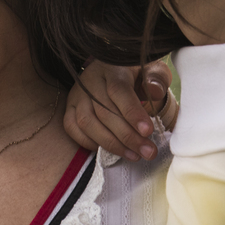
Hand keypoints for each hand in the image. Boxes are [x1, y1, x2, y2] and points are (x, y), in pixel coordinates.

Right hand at [63, 60, 177, 161]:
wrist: (113, 70)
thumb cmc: (137, 73)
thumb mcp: (152, 70)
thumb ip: (156, 79)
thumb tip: (155, 92)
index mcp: (112, 69)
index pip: (118, 90)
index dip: (132, 112)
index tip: (148, 131)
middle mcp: (90, 81)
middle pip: (104, 111)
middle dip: (128, 136)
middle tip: (148, 152)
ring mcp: (76, 94)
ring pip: (87, 122)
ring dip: (111, 143)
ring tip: (133, 155)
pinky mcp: (68, 107)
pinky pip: (72, 127)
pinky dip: (88, 142)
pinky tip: (110, 150)